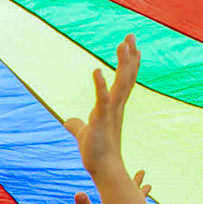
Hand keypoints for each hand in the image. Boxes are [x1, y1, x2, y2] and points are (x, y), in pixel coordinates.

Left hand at [65, 34, 139, 177]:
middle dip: (129, 55)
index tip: (135, 47)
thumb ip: (76, 124)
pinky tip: (96, 71)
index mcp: (115, 107)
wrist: (102, 168)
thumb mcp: (83, 132)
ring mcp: (110, 112)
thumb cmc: (95, 152)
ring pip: (120, 83)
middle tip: (130, 35)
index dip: (130, 64)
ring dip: (122, 63)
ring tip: (122, 44)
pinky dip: (99, 85)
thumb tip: (67, 121)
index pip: (125, 81)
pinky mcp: (100, 119)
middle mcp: (117, 106)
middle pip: (126, 76)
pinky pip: (101, 99)